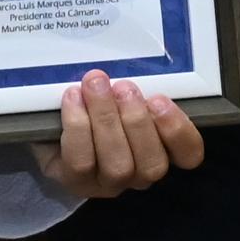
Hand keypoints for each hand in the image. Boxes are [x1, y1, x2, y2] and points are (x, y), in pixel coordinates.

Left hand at [35, 71, 213, 199]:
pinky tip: (73, 98)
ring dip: (107, 121)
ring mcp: (107, 183)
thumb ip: (135, 83)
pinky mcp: (75, 182)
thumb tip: (136, 57)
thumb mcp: (120, 90)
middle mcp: (139, 173)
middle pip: (152, 164)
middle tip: (124, 87)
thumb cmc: (96, 99)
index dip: (180, 132)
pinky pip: (81, 161)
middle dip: (137, 122)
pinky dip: (78, 126)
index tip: (160, 100)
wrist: (50, 117)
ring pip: (118, 165)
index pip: (189, 154)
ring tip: (96, 86)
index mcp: (161, 148)